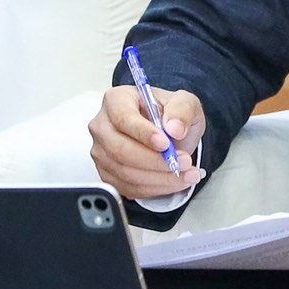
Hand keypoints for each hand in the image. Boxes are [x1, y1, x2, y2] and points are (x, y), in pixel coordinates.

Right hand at [88, 84, 206, 198]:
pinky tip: (174, 181)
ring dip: (160, 177)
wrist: (169, 132)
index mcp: (117, 100)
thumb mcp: (184, 102)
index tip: (166, 144)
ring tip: (187, 173)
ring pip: (125, 172)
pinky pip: (128, 187)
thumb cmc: (169, 113)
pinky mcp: (107, 174)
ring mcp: (102, 152)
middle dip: (156, 160)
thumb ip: (182, 110)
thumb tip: (174, 128)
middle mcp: (103, 126)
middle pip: (120, 149)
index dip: (144, 133)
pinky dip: (154, 188)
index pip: (123, 118)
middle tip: (183, 162)